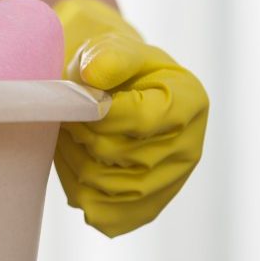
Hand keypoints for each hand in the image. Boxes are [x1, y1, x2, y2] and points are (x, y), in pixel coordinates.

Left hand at [53, 0, 208, 236]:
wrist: (115, 94)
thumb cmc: (113, 69)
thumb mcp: (112, 49)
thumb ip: (107, 58)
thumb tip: (95, 76)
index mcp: (189, 102)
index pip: (142, 119)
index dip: (98, 112)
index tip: (80, 98)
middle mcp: (189, 148)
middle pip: (117, 154)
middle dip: (80, 132)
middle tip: (69, 114)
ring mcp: (169, 184)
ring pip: (103, 184)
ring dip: (73, 158)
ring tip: (71, 135)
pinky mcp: (144, 208)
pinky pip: (101, 211)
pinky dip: (76, 187)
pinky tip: (76, 162)